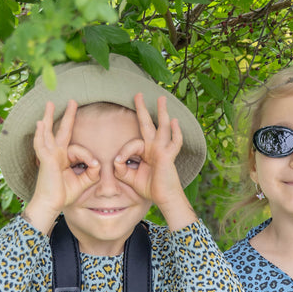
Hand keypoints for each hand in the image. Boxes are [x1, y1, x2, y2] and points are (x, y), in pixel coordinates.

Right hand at [24, 99, 99, 230]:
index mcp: (63, 158)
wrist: (51, 204)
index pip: (78, 148)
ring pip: (49, 133)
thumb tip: (96, 163)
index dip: (88, 156)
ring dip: (48, 117)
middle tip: (72, 101)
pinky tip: (40, 124)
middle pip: (61, 131)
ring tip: (49, 104)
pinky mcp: (45, 160)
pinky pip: (42, 145)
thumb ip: (92, 172)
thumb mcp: (83, 181)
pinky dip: (40, 134)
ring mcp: (49, 155)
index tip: (93, 166)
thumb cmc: (63, 194)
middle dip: (67, 116)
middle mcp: (55, 153)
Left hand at [113, 93, 185, 211]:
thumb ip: (121, 168)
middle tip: (138, 94)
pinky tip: (175, 121)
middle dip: (142, 109)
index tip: (119, 164)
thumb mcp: (129, 177)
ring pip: (162, 127)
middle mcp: (155, 147)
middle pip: (148, 124)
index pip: (133, 143)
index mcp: (146, 151)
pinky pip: (174, 142)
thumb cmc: (150, 187)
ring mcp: (163, 150)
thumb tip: (116, 160)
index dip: (124, 152)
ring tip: (161, 99)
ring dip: (161, 113)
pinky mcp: (168, 156)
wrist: (164, 198)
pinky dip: (176, 132)